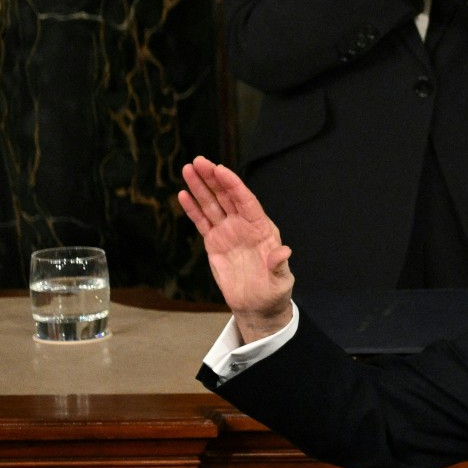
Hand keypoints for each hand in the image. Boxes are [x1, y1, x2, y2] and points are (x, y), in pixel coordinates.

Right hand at [178, 156, 294, 341]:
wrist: (257, 305)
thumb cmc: (273, 292)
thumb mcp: (280, 281)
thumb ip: (279, 265)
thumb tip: (284, 251)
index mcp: (262, 229)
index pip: (246, 201)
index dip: (233, 185)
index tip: (220, 169)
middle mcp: (244, 226)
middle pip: (227, 197)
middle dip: (213, 179)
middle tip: (198, 161)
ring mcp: (228, 232)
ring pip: (212, 205)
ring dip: (200, 188)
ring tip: (188, 169)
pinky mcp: (214, 242)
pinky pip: (202, 222)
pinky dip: (193, 208)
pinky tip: (183, 194)